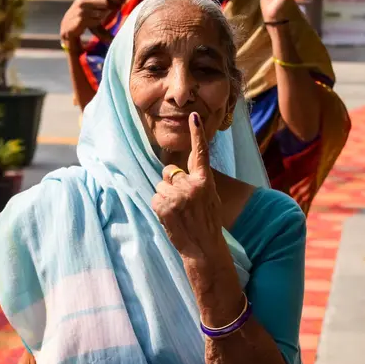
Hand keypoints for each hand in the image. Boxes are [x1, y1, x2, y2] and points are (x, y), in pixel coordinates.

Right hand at [60, 0, 123, 41]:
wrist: (67, 28)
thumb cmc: (83, 18)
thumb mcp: (92, 8)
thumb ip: (104, 3)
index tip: (124, 0)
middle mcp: (83, 0)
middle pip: (105, 2)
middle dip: (111, 7)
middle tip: (114, 11)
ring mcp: (81, 10)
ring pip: (102, 13)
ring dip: (102, 17)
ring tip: (95, 20)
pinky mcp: (81, 19)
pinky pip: (96, 21)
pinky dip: (97, 23)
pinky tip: (91, 24)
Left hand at [152, 114, 222, 260]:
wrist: (204, 247)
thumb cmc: (207, 222)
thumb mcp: (209, 198)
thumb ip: (197, 182)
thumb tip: (175, 172)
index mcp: (205, 181)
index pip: (200, 153)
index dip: (197, 134)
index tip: (194, 116)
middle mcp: (192, 185)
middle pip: (169, 172)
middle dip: (172, 184)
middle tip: (183, 203)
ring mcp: (177, 196)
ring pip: (160, 186)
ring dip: (165, 197)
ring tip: (178, 212)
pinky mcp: (164, 206)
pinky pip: (155, 198)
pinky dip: (159, 207)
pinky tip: (171, 217)